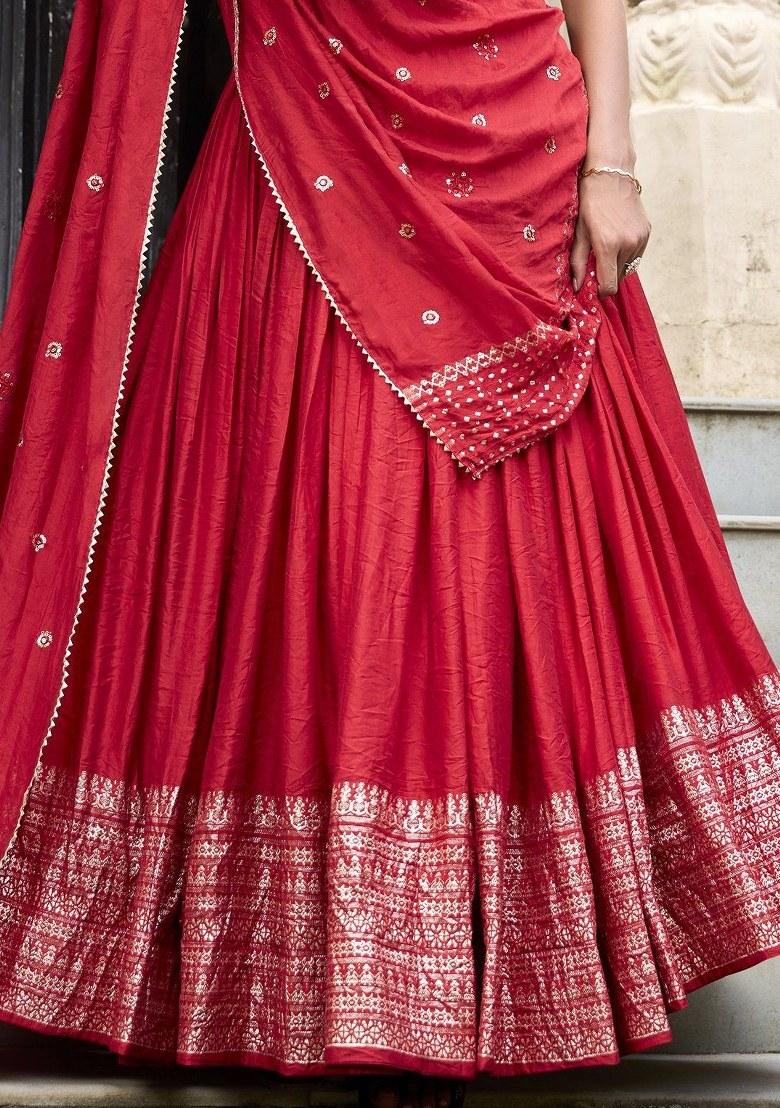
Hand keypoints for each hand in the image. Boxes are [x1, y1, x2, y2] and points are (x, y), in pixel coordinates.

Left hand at [569, 170, 651, 296]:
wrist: (611, 173)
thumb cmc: (590, 202)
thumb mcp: (580, 232)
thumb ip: (578, 262)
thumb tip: (577, 287)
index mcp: (608, 246)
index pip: (610, 286)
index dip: (601, 291)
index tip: (593, 287)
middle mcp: (627, 244)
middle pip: (618, 278)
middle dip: (607, 275)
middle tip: (596, 262)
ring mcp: (640, 239)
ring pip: (628, 267)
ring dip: (617, 265)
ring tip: (607, 248)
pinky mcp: (647, 233)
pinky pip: (636, 255)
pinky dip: (627, 254)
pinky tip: (617, 240)